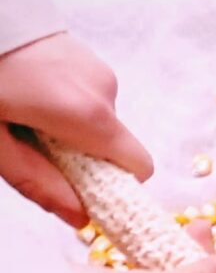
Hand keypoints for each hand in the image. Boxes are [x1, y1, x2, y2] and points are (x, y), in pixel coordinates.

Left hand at [0, 33, 152, 227]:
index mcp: (88, 116)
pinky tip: (26, 87)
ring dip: (65, 126)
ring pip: (96, 120)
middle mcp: (104, 91)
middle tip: (26, 140)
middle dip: (77, 154)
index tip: (77, 186)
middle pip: (111, 145)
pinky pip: (86, 96)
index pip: (139, 168)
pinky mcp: (85, 54)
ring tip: (19, 108)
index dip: (114, 184)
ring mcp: (97, 68)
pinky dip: (62, 103)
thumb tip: (80, 218)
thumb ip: (36, 179)